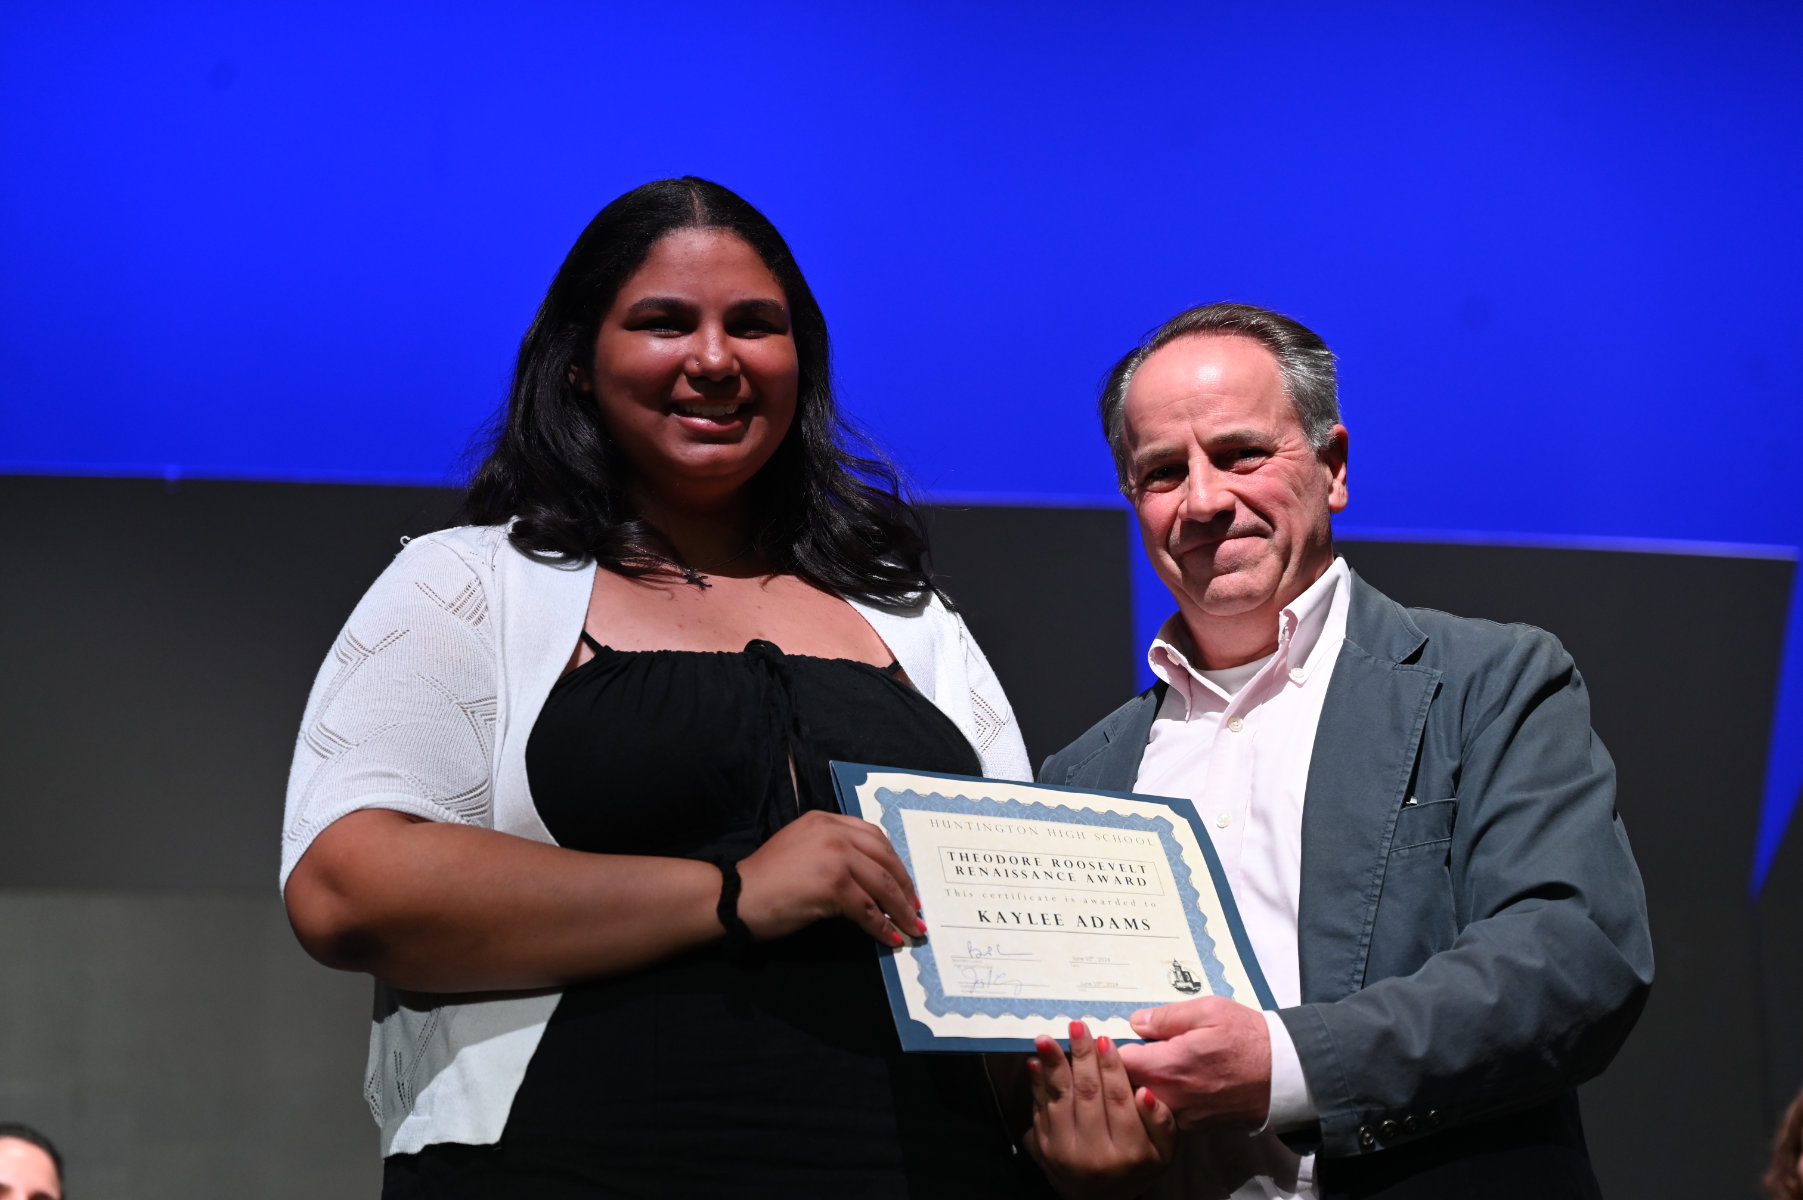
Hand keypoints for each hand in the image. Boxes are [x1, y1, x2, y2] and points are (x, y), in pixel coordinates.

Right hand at [734, 810, 924, 945]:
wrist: (736, 896)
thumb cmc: (765, 879)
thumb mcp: (802, 849)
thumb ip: (833, 852)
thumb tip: (868, 881)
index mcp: (826, 820)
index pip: (874, 837)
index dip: (895, 863)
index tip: (906, 884)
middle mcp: (833, 832)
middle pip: (885, 858)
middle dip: (905, 887)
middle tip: (915, 909)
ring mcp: (835, 856)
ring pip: (881, 884)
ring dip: (900, 910)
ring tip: (911, 927)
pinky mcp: (833, 884)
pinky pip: (867, 909)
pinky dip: (882, 926)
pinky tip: (890, 938)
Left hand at [1024, 1020, 1175, 1198]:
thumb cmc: (1136, 1167)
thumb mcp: (1163, 1152)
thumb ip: (1161, 1122)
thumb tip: (1145, 1092)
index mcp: (1129, 1153)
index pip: (1119, 1099)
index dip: (1111, 1067)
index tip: (1104, 1038)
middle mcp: (1094, 1154)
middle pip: (1087, 1095)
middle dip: (1081, 1056)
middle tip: (1077, 1026)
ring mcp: (1065, 1152)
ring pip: (1060, 1100)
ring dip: (1053, 1065)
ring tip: (1047, 1038)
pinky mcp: (1044, 1149)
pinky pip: (1040, 1110)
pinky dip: (1036, 1084)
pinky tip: (1036, 1062)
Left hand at [1117, 997, 1271, 1129]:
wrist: (1285, 1077)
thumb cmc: (1249, 1038)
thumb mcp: (1209, 1010)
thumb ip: (1167, 1016)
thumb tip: (1135, 1021)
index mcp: (1169, 1066)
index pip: (1117, 1063)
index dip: (1107, 1048)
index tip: (1101, 1037)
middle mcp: (1171, 1098)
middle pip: (1125, 1086)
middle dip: (1117, 1069)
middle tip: (1116, 1050)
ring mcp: (1182, 1116)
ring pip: (1142, 1102)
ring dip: (1137, 1085)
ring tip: (1139, 1064)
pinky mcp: (1194, 1126)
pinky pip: (1164, 1111)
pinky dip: (1157, 1098)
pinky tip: (1165, 1081)